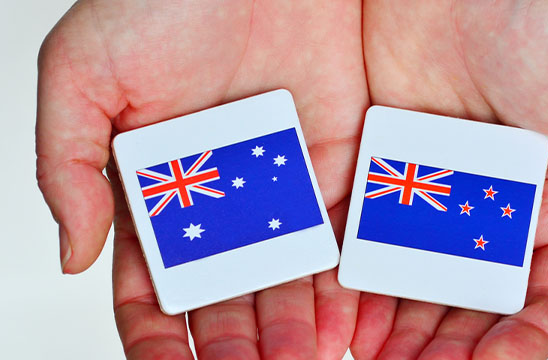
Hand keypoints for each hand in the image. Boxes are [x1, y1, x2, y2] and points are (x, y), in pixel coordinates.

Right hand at [36, 1, 366, 357]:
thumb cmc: (161, 0)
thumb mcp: (82, 74)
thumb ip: (65, 167)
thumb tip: (70, 257)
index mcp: (154, 186)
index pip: (151, 282)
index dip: (153, 333)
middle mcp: (218, 198)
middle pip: (223, 293)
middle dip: (230, 345)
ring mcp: (277, 187)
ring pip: (281, 278)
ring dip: (287, 329)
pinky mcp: (333, 165)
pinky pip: (336, 236)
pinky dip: (339, 285)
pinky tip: (341, 325)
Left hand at [351, 0, 547, 357]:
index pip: (547, 294)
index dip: (522, 340)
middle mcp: (501, 208)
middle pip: (476, 300)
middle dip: (449, 346)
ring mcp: (442, 193)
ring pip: (420, 280)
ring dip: (400, 327)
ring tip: (373, 358)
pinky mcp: (391, 171)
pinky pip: (374, 238)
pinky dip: (360, 280)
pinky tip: (345, 313)